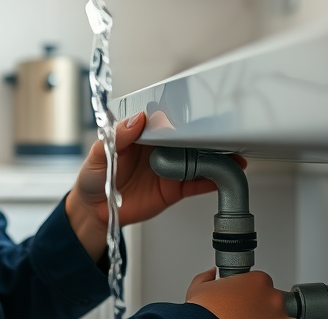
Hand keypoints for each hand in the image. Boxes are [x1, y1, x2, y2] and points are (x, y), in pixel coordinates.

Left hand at [65, 111, 245, 260]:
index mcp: (142, 135)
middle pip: (188, 139)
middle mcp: (160, 149)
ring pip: (197, 160)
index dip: (181, 117)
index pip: (165, 121)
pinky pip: (197, 184)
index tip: (196, 115)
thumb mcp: (98, 154)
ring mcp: (170, 169)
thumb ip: (117, 137)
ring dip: (216, 158)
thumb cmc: (94, 178)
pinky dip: (212, 181)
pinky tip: (223, 177)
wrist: (96, 212)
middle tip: (223, 134)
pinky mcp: (174, 189)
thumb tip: (136, 119)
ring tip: (233, 156)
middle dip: (207, 136)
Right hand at [185, 269, 288, 318]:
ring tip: (249, 318)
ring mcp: (278, 317)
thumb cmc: (205, 312)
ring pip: (278, 315)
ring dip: (267, 316)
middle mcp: (272, 298)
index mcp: (258, 280)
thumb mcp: (200, 287)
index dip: (249, 290)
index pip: (260, 281)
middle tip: (244, 311)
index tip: (242, 297)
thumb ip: (209, 277)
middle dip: (260, 304)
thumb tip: (211, 274)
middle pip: (273, 298)